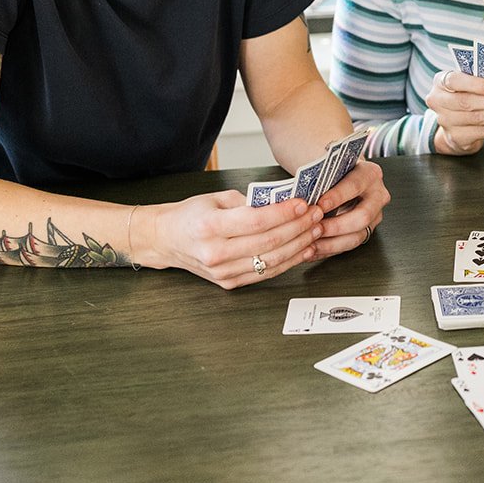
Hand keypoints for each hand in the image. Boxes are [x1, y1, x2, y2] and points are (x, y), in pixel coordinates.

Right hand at [141, 189, 325, 290]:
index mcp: (209, 226)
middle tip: (316, 214)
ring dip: (298, 245)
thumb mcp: (216, 198)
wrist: (167, 240)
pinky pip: (265, 273)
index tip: (303, 203)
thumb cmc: (191, 215)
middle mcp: (215, 253)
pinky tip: (303, 249)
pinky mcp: (229, 283)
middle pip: (267, 242)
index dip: (283, 213)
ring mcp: (222, 272)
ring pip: (270, 261)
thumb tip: (285, 200)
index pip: (255, 221)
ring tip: (315, 229)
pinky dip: (288, 262)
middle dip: (298, 227)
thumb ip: (249, 201)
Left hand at [313, 157, 389, 257]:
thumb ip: (322, 176)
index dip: (336, 197)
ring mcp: (374, 215)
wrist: (343, 176)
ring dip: (332, 242)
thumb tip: (303, 191)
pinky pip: (349, 245)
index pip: (355, 186)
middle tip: (316, 227)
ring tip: (312, 243)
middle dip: (336, 225)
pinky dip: (329, 249)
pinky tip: (314, 249)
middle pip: (362, 216)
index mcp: (369, 174)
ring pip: (357, 235)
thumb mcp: (330, 166)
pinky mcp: (366, 230)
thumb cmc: (335, 170)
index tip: (319, 204)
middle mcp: (377, 195)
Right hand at [425, 67, 483, 155]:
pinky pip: (483, 133)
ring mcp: (446, 121)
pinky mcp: (456, 138)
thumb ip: (481, 81)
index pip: (454, 81)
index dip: (474, 84)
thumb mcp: (468, 83)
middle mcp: (439, 101)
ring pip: (478, 119)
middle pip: (466, 102)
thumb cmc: (466, 94)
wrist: (455, 123)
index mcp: (441, 82)